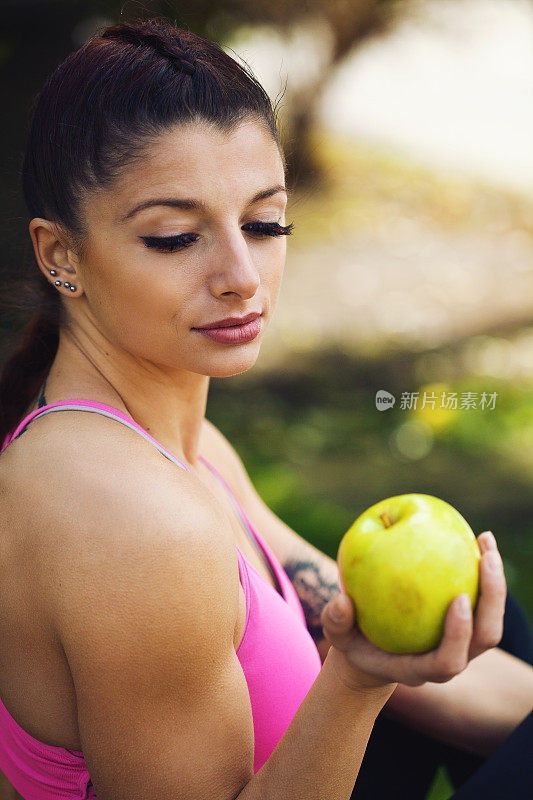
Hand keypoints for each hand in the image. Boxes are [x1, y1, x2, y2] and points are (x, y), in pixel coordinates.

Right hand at [320, 531, 506, 690]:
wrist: (375, 652)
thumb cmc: (355, 642)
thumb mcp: (337, 634)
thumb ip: (335, 620)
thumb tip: (342, 599)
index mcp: (422, 668)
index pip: (449, 660)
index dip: (459, 634)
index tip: (460, 598)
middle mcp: (450, 659)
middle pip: (485, 637)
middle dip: (493, 600)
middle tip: (486, 559)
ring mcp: (463, 643)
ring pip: (492, 617)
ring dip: (496, 581)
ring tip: (485, 540)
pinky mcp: (468, 624)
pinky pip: (484, 597)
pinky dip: (484, 569)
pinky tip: (478, 538)